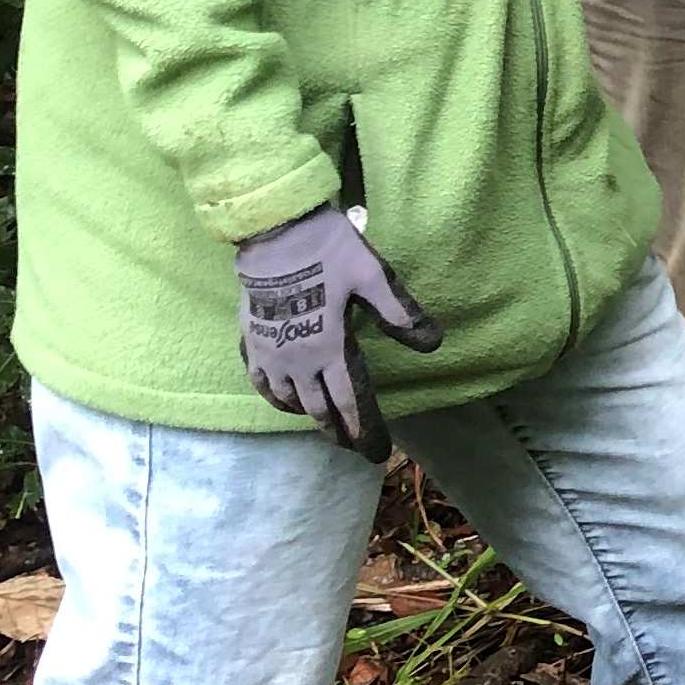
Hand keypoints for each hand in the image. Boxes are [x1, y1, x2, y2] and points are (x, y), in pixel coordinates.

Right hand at [235, 203, 442, 460]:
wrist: (273, 229)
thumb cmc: (327, 250)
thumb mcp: (373, 276)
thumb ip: (400, 312)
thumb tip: (433, 344)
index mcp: (330, 349)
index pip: (351, 403)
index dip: (366, 431)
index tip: (377, 455)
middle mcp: (298, 360)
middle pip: (320, 409)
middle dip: (339, 431)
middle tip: (354, 447)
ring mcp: (270, 353)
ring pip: (290, 400)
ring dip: (309, 416)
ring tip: (325, 425)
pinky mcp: (251, 339)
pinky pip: (261, 382)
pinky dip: (276, 398)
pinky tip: (285, 399)